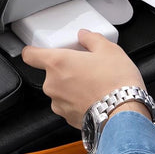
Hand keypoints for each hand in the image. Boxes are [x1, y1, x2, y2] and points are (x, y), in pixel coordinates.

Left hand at [21, 30, 148, 128]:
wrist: (124, 115)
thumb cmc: (116, 83)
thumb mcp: (109, 50)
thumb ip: (91, 39)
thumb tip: (85, 35)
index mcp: (57, 63)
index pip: (30, 55)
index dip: (33, 51)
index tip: (38, 50)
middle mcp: (52, 84)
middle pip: (50, 73)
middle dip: (65, 70)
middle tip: (84, 67)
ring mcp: (58, 103)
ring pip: (59, 90)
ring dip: (71, 87)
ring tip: (93, 84)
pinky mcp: (66, 117)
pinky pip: (67, 105)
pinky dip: (77, 101)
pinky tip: (94, 97)